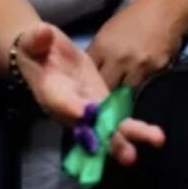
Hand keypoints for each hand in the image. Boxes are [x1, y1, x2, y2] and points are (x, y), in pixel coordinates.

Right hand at [15, 22, 164, 164]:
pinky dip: (132, 127)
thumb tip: (42, 34)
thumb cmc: (34, 47)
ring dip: (128, 136)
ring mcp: (87, 107)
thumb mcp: (32, 41)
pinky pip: (115, 118)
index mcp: (51, 92)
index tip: (85, 113)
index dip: (72, 108)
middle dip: (109, 139)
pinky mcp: (100, 101)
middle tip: (129, 154)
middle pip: (90, 127)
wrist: (43, 55)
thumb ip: (36, 40)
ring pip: (107, 127)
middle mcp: (70, 108)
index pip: (62, 102)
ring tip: (155, 140)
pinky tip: (154, 135)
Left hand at [87, 0, 187, 88]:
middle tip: (110, 92)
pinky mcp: (157, 69)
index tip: (94, 87)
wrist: (169, 6)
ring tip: (127, 87)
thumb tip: (93, 72)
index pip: (90, 76)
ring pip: (126, 92)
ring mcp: (138, 65)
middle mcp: (118, 58)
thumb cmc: (139, 14)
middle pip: (106, 88)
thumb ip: (100, 52)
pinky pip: (145, 85)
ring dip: (125, 91)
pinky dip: (143, 84)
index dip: (91, 83)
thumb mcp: (111, 28)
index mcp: (103, 46)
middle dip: (107, 91)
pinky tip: (144, 77)